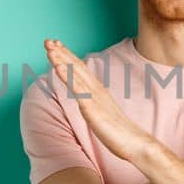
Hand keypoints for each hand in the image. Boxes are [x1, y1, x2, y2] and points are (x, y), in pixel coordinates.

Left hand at [44, 38, 156, 162]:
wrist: (135, 143)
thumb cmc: (119, 132)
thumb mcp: (103, 114)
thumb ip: (95, 105)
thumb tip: (87, 102)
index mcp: (98, 91)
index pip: (81, 70)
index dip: (68, 56)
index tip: (57, 45)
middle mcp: (96, 90)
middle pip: (76, 67)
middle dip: (61, 53)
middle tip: (48, 40)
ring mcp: (94, 98)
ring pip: (75, 74)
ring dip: (61, 59)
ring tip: (50, 47)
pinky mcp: (92, 108)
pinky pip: (77, 90)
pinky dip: (67, 76)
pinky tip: (57, 67)